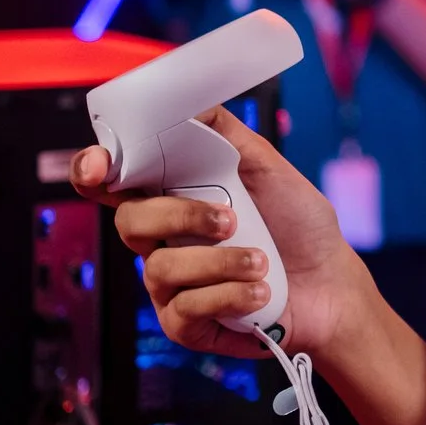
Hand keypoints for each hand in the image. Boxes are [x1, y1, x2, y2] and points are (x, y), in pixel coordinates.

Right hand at [71, 108, 377, 359]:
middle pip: (130, 222)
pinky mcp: (185, 324)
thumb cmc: (298, 225)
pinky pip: (183, 309)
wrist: (332, 284)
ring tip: (261, 262)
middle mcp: (162, 239)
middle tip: (230, 219)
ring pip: (159, 268)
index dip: (94, 169)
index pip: (115, 180)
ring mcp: (170, 284)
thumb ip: (226, 134)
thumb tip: (192, 101)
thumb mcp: (268, 168)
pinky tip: (260, 292)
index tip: (100, 166)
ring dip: (219, 262)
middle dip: (180, 216)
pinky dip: (228, 296)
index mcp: (173, 195)